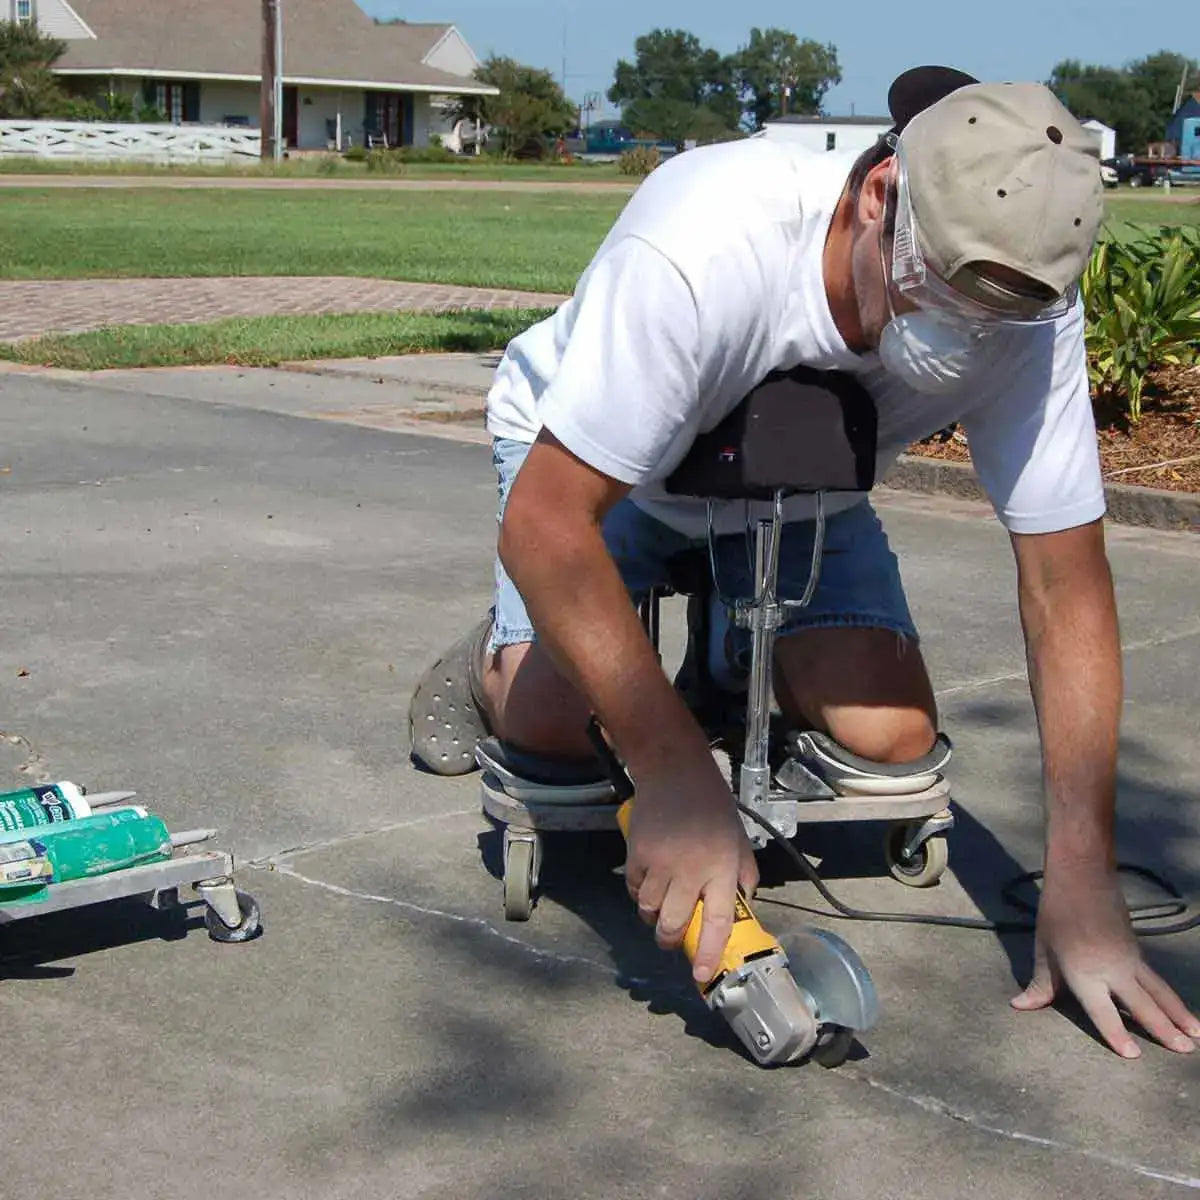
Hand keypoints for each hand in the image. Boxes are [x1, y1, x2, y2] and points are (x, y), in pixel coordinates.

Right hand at [623, 758, 758, 985]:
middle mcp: (691, 870)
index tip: (701, 976)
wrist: (675, 774)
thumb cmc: (712, 807)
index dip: (709, 953)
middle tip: (672, 940)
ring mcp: (660, 863)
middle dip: (670, 940)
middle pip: (674, 924)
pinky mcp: (637, 854)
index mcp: (721, 868)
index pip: (718, 922)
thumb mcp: (738, 840)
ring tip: (659, 908)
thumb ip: (743, 876)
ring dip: (652, 917)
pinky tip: (648, 883)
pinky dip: (638, 893)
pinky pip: (633, 888)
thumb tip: (741, 908)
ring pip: (649, 910)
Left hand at [1011, 863, 1199, 1057]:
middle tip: (1186, 1052)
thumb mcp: (1043, 950)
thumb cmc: (1056, 914)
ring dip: (1178, 1014)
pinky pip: (1157, 980)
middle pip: (1143, 1004)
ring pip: (1159, 992)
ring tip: (1196, 1036)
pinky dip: (1171, 997)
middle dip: (1164, 1030)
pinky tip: (1181, 1010)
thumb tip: (1019, 1006)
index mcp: (1083, 972)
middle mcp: (1112, 970)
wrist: (1082, 877)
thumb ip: (1040, 984)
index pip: (1101, 1010)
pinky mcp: (1137, 951)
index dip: (1115, 1033)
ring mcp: (1129, 960)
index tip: (1134, 1055)